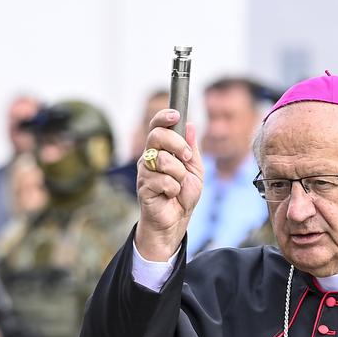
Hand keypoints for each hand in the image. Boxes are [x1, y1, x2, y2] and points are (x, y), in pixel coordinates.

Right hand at [135, 109, 202, 261]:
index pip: (157, 126)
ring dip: (178, 174)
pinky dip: (173, 189)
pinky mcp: (143, 187)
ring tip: (178, 185)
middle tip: (186, 158)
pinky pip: (162, 180)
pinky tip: (169, 195)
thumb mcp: (195, 169)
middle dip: (177, 144)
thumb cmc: (183, 196)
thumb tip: (190, 125)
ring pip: (162, 160)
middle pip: (157, 136)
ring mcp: (144, 172)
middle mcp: (150, 158)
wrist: (176, 221)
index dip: (164, 117)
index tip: (175, 115)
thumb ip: (191, 148)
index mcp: (161, 150)